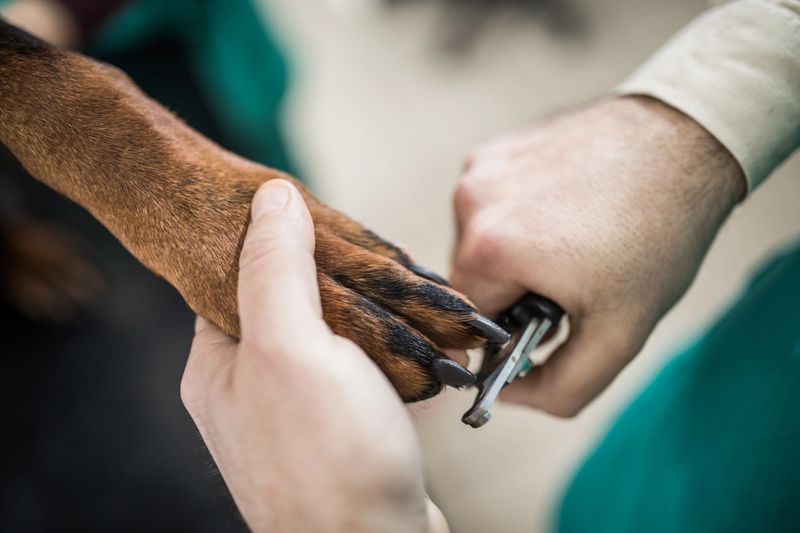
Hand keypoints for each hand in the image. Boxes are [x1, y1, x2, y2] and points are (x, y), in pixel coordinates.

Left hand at [180, 180, 447, 532]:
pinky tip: (416, 347)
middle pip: (287, 303)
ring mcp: (294, 413)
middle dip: (338, 278)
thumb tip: (272, 194)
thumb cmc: (327, 458)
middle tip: (384, 262)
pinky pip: (357, 373)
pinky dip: (386, 354)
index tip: (325, 221)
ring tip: (411, 299)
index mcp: (216, 363)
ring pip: (329, 338)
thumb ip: (276, 268)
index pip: (236, 275)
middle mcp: (248, 388)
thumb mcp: (291, 347)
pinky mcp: (337, 433)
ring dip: (370, 316)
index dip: (279, 240)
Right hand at [451, 96, 744, 416]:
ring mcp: (480, 169)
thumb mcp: (620, 334)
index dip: (509, 334)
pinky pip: (489, 204)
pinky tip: (565, 206)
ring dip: (513, 253)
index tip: (547, 322)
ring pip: (478, 242)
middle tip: (570, 281)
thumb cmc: (658, 235)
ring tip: (572, 238)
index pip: (469, 323)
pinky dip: (517, 216)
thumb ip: (559, 388)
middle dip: (513, 292)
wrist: (686, 140)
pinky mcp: (494, 148)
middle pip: (471, 281)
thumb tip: (507, 396)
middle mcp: (471, 203)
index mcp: (490, 250)